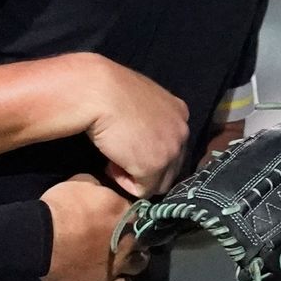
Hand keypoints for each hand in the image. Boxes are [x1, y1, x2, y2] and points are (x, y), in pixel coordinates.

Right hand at [39, 173, 144, 280]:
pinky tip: (115, 277)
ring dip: (134, 258)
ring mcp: (119, 265)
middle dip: (135, 236)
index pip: (138, 212)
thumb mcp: (79, 183)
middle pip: (143, 239)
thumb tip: (103, 190)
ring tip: (123, 257)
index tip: (120, 214)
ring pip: (139, 264)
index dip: (129, 213)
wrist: (41, 240)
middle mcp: (129, 240)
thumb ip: (98, 187)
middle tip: (123, 235)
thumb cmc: (60, 209)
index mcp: (124, 212)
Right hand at [75, 55, 189, 198]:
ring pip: (160, 182)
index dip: (150, 150)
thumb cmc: (108, 90)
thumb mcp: (137, 99)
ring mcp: (171, 151)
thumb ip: (147, 117)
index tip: (128, 144)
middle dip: (146, 166)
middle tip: (119, 156)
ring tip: (114, 161)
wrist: (98, 93)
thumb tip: (139, 134)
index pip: (173, 144)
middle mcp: (182, 132)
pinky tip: (111, 165)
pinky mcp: (154, 167)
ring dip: (137, 176)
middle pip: (171, 167)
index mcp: (179, 112)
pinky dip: (125, 182)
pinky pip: (142, 190)